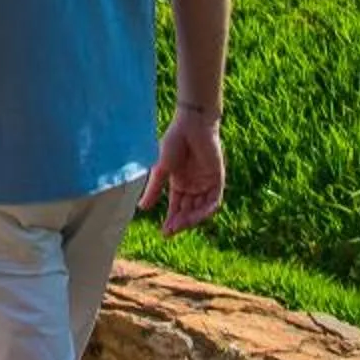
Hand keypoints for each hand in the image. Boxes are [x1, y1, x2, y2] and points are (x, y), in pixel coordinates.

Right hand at [140, 107, 225, 233]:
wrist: (191, 125)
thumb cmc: (173, 143)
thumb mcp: (161, 170)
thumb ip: (154, 190)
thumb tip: (141, 208)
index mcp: (180, 183)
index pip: (177, 208)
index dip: (172, 220)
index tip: (164, 233)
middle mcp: (194, 186)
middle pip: (189, 211)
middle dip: (181, 222)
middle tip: (171, 231)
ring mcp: (206, 183)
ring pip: (201, 208)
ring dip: (192, 218)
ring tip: (181, 224)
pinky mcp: (217, 178)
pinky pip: (214, 199)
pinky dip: (207, 209)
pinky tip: (198, 216)